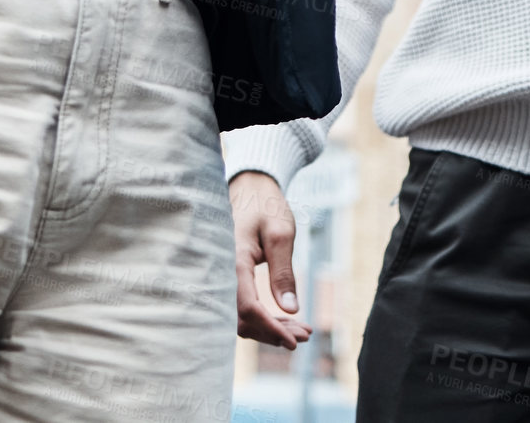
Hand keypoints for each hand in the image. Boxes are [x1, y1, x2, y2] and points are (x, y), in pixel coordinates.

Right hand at [230, 171, 312, 347]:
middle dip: (273, 332)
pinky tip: (287, 319)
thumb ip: (284, 271)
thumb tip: (290, 309)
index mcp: (233, 259)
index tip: (294, 342)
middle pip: (242, 318)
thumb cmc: (266, 206)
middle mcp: (223, 271)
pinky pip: (244, 305)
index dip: (269, 328)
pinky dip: (265, 317)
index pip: (247, 306)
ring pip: (242, 315)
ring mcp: (226, 275)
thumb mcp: (281, 233)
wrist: (251, 189)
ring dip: (270, 327)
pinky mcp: (233, 278)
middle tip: (306, 335)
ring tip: (302, 330)